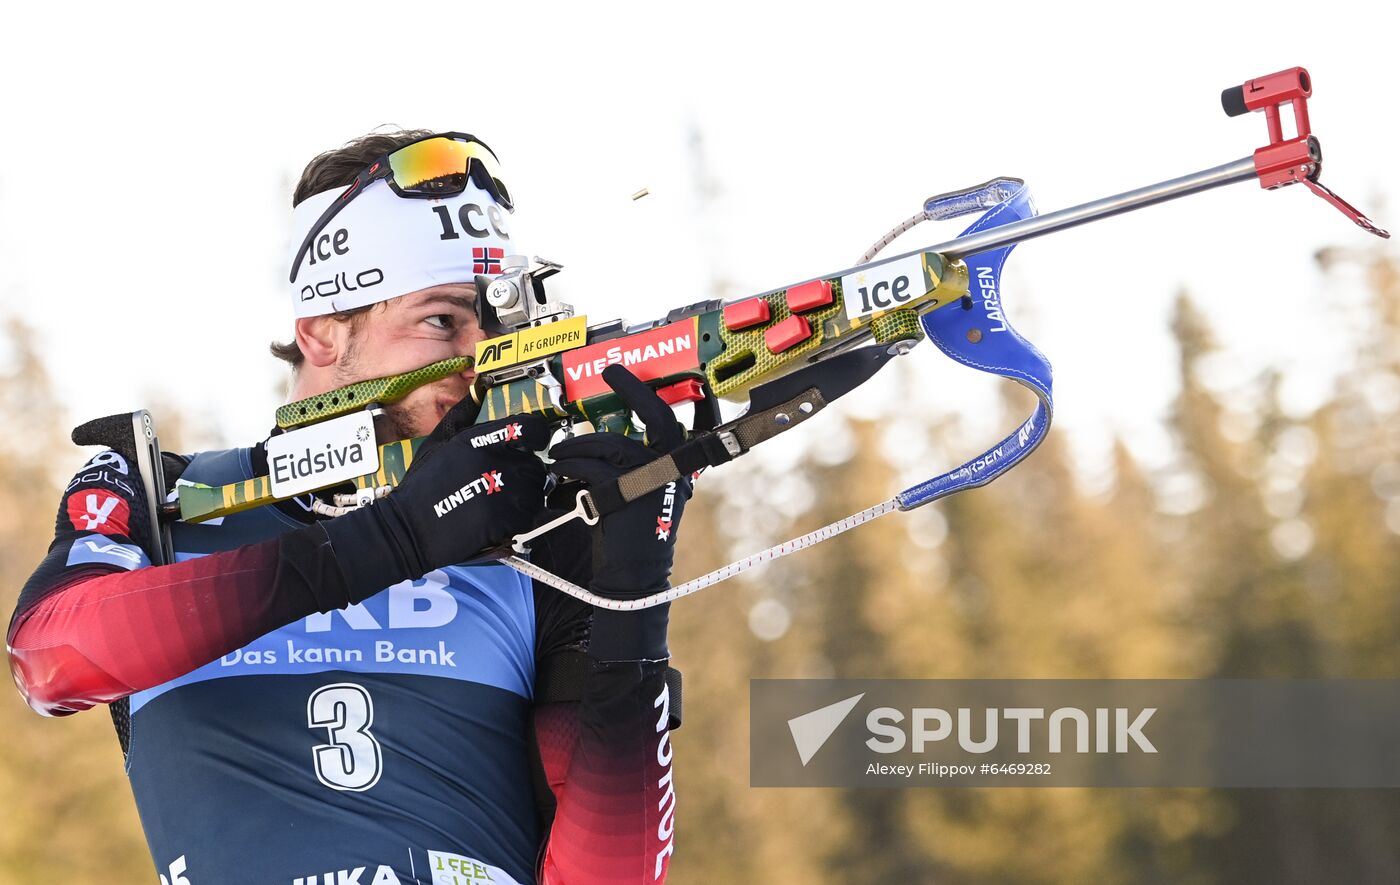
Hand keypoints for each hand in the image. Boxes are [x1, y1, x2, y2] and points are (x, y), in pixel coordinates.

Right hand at [322, 411, 549, 599]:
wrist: (410, 527)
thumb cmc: (423, 484)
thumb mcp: (439, 440)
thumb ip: (464, 413)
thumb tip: (479, 387)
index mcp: (479, 439)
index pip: (530, 428)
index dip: (537, 436)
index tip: (533, 444)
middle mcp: (493, 461)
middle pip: (534, 463)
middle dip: (524, 473)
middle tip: (504, 483)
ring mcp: (501, 492)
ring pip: (535, 490)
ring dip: (524, 497)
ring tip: (499, 502)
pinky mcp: (503, 520)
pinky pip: (529, 515)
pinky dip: (520, 518)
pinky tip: (498, 518)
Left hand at [547, 365, 691, 600]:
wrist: (633, 576)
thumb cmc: (632, 536)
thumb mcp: (643, 494)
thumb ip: (636, 466)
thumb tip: (604, 439)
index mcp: (678, 468)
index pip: (673, 422)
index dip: (652, 394)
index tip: (629, 374)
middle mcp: (672, 470)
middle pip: (656, 416)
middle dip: (632, 389)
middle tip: (610, 373)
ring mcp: (651, 479)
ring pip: (608, 444)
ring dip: (577, 446)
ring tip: (560, 457)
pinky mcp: (625, 492)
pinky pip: (590, 467)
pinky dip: (570, 468)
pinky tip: (560, 475)